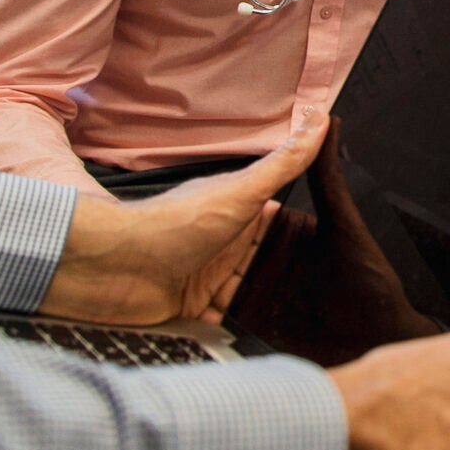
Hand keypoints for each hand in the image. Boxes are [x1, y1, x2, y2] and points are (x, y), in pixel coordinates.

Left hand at [41, 117, 322, 324]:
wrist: (114, 269)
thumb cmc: (174, 224)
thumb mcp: (240, 191)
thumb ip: (284, 162)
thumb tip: (321, 118)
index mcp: (238, 213)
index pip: (280, 222)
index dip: (304, 235)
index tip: (336, 249)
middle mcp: (225, 243)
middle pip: (267, 262)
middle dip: (288, 277)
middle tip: (321, 296)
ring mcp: (208, 276)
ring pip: (249, 292)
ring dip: (266, 303)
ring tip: (297, 319)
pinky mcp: (192, 307)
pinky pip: (225, 320)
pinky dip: (239, 326)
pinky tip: (257, 331)